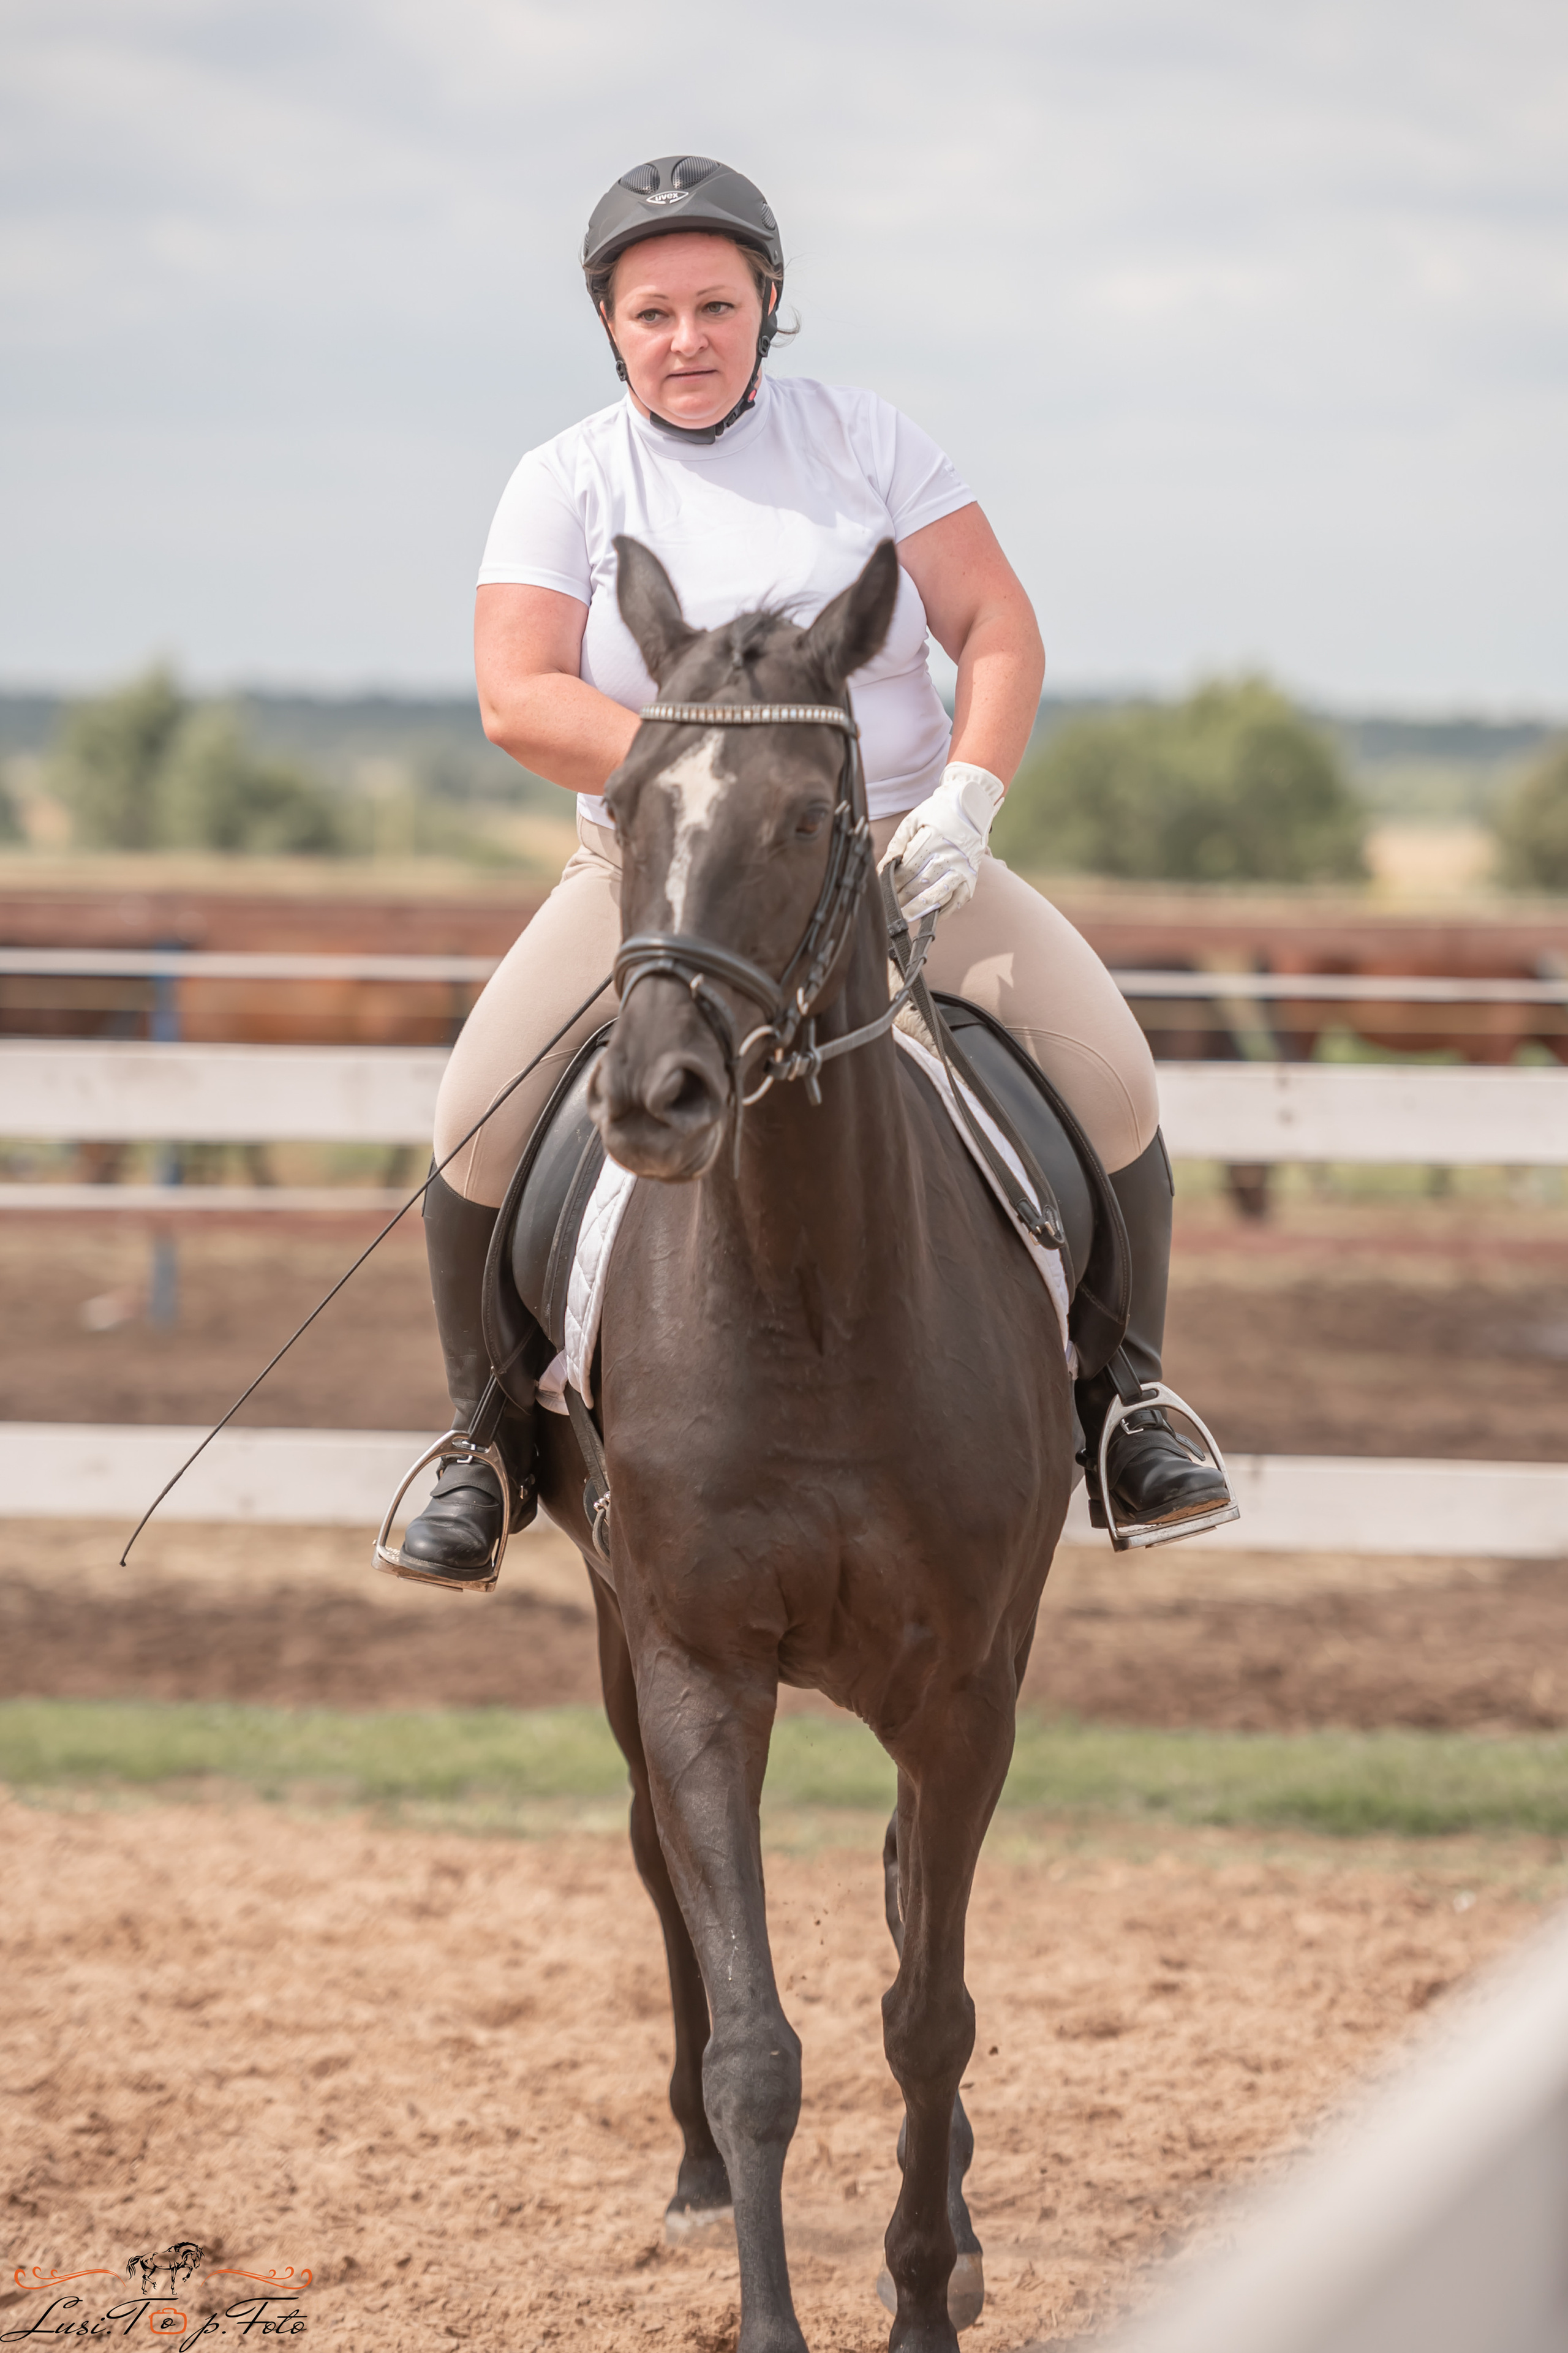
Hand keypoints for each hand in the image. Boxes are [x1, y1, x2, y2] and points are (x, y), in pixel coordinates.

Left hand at [879, 763, 1004, 921]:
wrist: (971, 807)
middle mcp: (951, 854)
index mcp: (934, 838)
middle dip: (903, 898)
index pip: (909, 868)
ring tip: (905, 917)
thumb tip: (884, 868)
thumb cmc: (937, 813)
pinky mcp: (972, 877)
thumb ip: (898, 844)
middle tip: (889, 909)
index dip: (895, 882)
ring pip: (939, 895)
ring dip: (920, 909)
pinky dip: (944, 911)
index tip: (883, 891)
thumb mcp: (913, 821)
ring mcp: (963, 868)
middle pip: (921, 883)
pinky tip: (930, 916)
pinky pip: (958, 900)